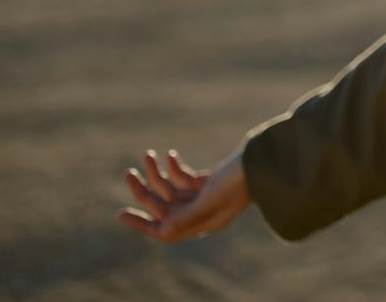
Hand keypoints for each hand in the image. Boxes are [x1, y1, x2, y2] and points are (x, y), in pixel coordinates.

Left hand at [116, 147, 250, 242]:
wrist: (266, 157)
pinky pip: (184, 177)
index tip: (119, 214)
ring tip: (148, 154)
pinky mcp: (210, 181)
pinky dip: (176, 167)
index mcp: (204, 223)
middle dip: (145, 190)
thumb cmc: (242, 179)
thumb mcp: (214, 197)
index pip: (165, 230)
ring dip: (158, 173)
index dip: (141, 224)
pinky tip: (171, 155)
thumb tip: (163, 231)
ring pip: (172, 189)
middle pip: (164, 206)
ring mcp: (206, 196)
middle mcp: (202, 212)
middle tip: (128, 173)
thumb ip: (188, 215)